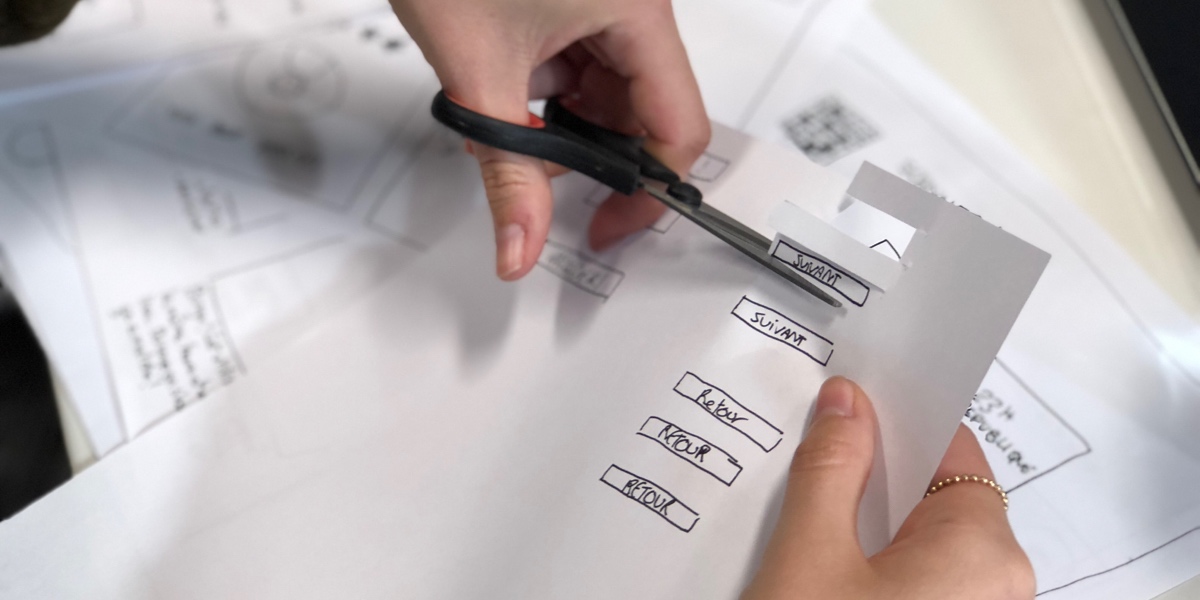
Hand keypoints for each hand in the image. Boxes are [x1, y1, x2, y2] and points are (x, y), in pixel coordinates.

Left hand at [389, 0, 709, 279]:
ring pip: (608, 93)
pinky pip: (582, 65)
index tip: (608, 225)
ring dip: (558, 122)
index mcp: (637, 11)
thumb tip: (521, 246)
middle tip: (533, 166)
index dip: (646, 190)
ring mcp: (606, 2)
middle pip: (642, 114)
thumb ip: (506, 174)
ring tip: (502, 111)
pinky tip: (505, 85)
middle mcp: (634, 5)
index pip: (678, 127)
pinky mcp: (577, 1)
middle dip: (585, 153)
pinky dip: (545, 90)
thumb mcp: (479, 75)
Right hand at [742, 377, 1034, 599]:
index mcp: (984, 554)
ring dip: (867, 525)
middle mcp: (997, 589)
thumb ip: (829, 472)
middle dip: (872, 473)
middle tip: (814, 454)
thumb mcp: (810, 557)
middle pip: (935, 497)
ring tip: (805, 518)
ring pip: (921, 543)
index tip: (850, 401)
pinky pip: (915, 582)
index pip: (951, 449)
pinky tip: (820, 568)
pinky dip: (872, 567)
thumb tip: (846, 406)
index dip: (895, 419)